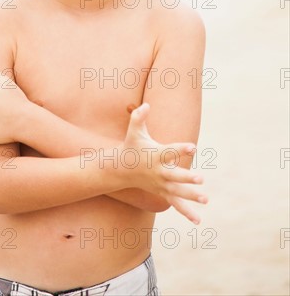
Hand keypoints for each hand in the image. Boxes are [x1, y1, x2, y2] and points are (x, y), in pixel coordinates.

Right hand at [119, 103, 207, 223]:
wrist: (121, 169)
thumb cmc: (132, 146)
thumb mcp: (134, 131)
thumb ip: (138, 117)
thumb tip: (146, 105)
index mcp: (156, 155)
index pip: (170, 151)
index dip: (181, 148)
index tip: (193, 146)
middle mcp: (159, 171)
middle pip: (175, 175)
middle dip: (187, 177)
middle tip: (201, 178)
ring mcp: (161, 184)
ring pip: (177, 192)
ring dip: (191, 196)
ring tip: (206, 199)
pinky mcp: (162, 192)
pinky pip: (175, 204)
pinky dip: (186, 212)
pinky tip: (198, 221)